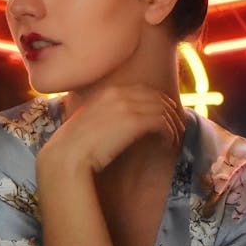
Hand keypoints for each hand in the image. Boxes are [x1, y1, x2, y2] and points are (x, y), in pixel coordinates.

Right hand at [40, 85, 184, 176]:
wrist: (67, 155)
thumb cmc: (73, 146)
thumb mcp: (88, 123)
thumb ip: (104, 117)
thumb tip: (115, 125)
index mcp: (108, 92)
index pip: (143, 90)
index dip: (158, 101)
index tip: (165, 113)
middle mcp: (119, 95)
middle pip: (157, 98)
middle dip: (170, 111)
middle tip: (178, 125)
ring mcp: (127, 107)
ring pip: (162, 110)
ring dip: (172, 124)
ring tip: (175, 137)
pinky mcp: (135, 122)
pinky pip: (162, 123)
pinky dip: (169, 133)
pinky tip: (168, 144)